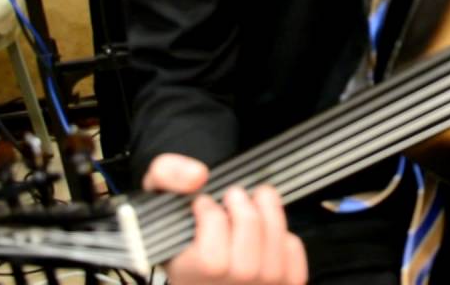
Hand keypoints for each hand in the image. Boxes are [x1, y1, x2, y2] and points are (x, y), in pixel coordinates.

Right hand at [143, 154, 307, 284]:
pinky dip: (283, 234)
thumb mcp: (157, 208)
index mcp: (196, 270)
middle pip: (250, 223)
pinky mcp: (286, 284)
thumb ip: (166, 174)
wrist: (200, 284)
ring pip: (276, 231)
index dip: (207, 205)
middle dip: (241, 201)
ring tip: (252, 204)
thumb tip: (198, 175)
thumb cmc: (180, 248)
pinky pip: (293, 247)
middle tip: (232, 197)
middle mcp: (231, 284)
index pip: (214, 222)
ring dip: (266, 209)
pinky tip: (266, 237)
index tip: (202, 204)